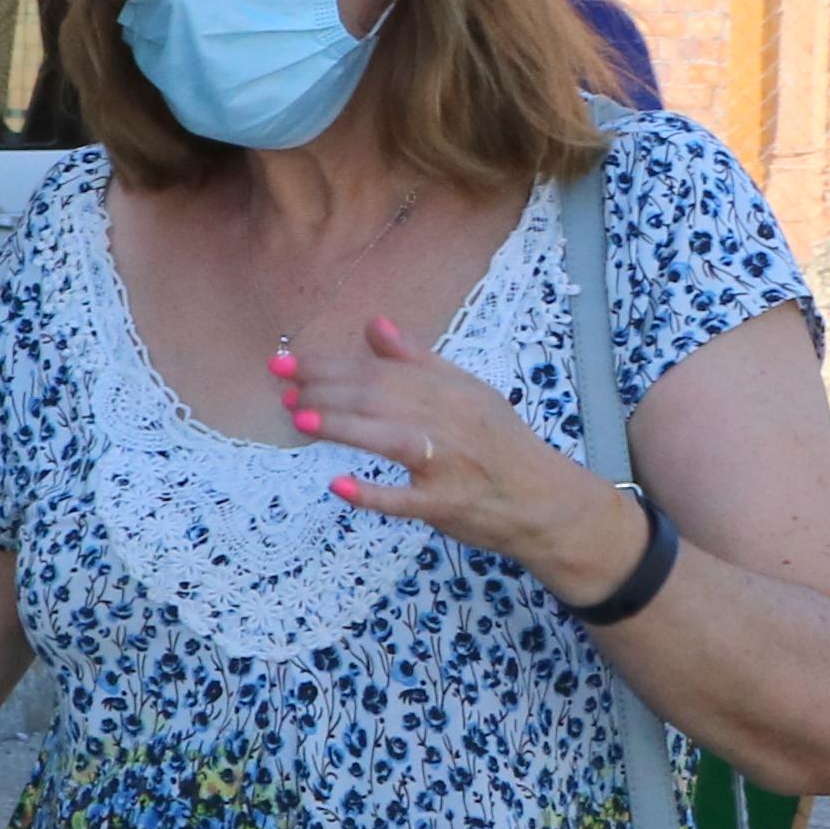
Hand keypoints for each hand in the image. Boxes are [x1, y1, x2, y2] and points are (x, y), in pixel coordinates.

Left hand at [297, 316, 620, 571]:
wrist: (547, 501)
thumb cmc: (499, 445)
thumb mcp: (468, 393)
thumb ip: (418, 361)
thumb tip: (374, 324)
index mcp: (450, 391)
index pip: (380, 371)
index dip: (329, 366)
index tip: (285, 362)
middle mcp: (450, 421)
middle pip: (380, 399)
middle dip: (325, 391)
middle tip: (282, 388)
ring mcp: (450, 464)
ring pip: (391, 438)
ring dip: (344, 428)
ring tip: (300, 419)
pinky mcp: (448, 504)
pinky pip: (407, 500)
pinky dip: (374, 494)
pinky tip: (339, 486)